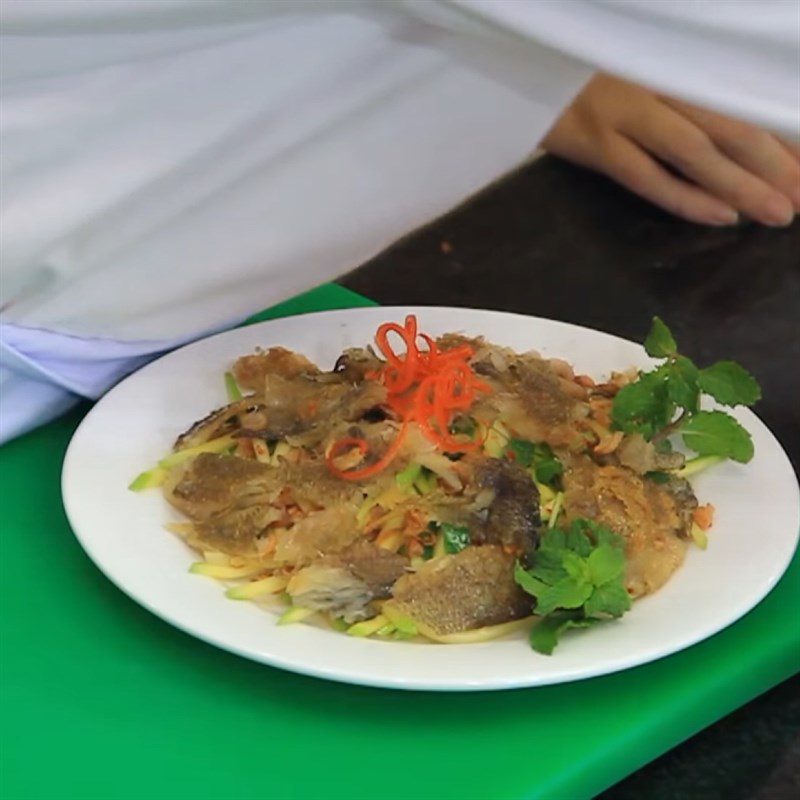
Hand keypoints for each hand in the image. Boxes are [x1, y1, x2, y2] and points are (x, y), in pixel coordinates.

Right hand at [542, 74, 799, 226]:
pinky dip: (686, 197)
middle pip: (730, 125)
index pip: (739, 101)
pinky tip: (721, 216)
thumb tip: (726, 138)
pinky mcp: (593, 142)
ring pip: (695, 153)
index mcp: (670, 62)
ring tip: (779, 213)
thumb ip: (672, 96)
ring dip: (742, 185)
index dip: (779, 135)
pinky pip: (647, 177)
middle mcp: (653, 82)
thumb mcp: (632, 74)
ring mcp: (622, 112)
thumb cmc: (575, 75)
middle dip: (775, 164)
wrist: (516, 69)